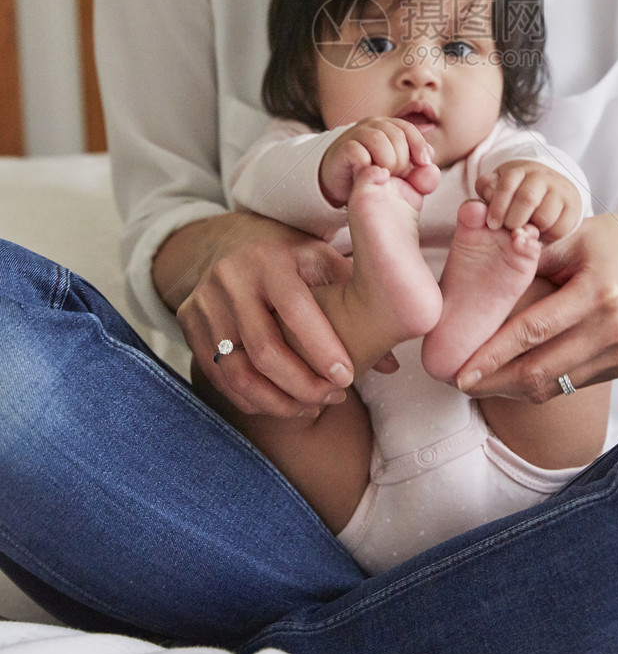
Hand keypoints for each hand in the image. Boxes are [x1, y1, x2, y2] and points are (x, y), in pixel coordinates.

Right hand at [159, 211, 355, 418]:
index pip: (295, 309)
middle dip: (303, 384)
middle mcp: (230, 278)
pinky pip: (221, 378)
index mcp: (268, 258)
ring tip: (313, 406)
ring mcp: (204, 302)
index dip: (322, 348)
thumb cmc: (292, 261)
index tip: (347, 377)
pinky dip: (254, 400)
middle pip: (264, 349)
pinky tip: (283, 404)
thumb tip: (392, 363)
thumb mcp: (322, 263)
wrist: (232, 247)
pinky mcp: (189, 324)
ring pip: (239, 372)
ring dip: (279, 400)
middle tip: (335, 397)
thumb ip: (357, 303)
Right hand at [320, 117, 437, 205]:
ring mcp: (356, 134)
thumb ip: (417, 173)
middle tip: (397, 175)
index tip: (425, 163)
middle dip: (402, 159)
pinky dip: (367, 164)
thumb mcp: (398, 173)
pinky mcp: (343, 148)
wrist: (341, 181)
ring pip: (379, 140)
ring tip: (385, 175)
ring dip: (387, 161)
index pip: (408, 129)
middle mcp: (373, 125)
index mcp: (388, 127)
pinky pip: (357, 151)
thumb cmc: (372, 174)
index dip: (419, 145)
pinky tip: (370, 174)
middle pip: (397, 135)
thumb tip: (432, 167)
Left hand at [455, 210, 617, 402]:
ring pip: (554, 386)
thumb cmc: (608, 242)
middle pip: (542, 369)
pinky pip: (570, 384)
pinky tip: (509, 378)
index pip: (535, 330)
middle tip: (458, 382)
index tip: (461, 370)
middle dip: (494, 381)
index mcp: (598, 291)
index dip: (494, 354)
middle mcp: (613, 328)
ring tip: (478, 382)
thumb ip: (530, 255)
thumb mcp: (572, 236)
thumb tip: (482, 269)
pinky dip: (537, 385)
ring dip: (511, 389)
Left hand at [475, 160, 582, 239]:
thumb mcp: (500, 185)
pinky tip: (540, 233)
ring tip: (524, 231)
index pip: (507, 184)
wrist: (552, 186)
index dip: (497, 206)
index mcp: (521, 170)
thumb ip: (488, 188)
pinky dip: (548, 236)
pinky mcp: (573, 208)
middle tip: (508, 230)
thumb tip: (486, 192)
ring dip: (531, 229)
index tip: (492, 224)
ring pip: (544, 216)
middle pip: (527, 199)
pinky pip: (560, 228)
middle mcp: (543, 177)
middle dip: (513, 220)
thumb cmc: (518, 190)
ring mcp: (560, 191)